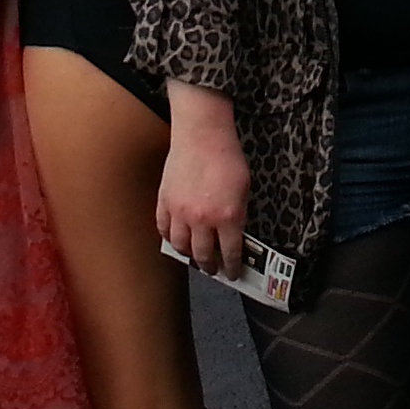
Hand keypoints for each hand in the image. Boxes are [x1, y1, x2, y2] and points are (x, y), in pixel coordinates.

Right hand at [155, 95, 252, 278]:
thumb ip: (239, 215)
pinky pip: (164, 229)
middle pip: (203, 255)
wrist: (202, 135)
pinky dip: (170, 237)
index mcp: (228, 216)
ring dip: (188, 255)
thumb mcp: (245, 189)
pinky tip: (176, 239)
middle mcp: (202, 219)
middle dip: (210, 266)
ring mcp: (180, 212)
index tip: (233, 273)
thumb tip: (234, 235)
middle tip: (214, 268)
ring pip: (180, 246)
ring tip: (194, 256)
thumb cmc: (227, 157)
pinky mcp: (164, 201)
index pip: (231, 253)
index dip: (232, 267)